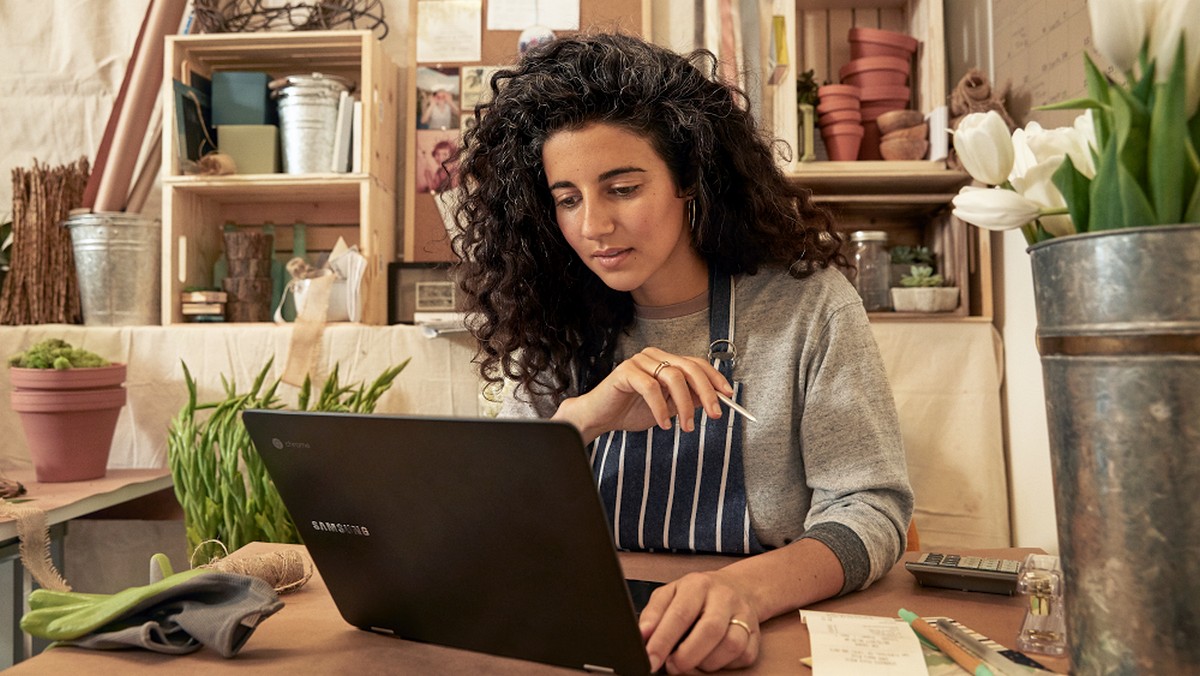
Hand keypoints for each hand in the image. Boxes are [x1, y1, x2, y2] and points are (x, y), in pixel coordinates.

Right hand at [553, 348, 732, 442]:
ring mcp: (639, 361)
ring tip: (686, 427)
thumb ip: (687, 400)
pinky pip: (650, 388)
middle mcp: (654, 356)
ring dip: (685, 406)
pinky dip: (660, 409)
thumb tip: (712, 400)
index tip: (728, 396)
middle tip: (715, 415)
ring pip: (673, 377)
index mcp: (665, 361)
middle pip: (690, 368)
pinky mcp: (626, 371)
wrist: (600, 418)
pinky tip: (663, 424)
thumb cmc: (631, 411)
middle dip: (707, 393)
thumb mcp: (668, 408)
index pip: (697, 363)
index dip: (715, 378)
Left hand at [638, 570, 761, 672]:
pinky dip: (725, 665)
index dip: (663, 640)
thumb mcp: (669, 594)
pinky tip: (712, 657)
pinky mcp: (755, 634)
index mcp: (698, 585)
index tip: (650, 659)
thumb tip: (642, 636)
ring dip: (707, 662)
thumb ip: (653, 614)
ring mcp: (743, 615)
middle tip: (672, 666)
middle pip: (710, 630)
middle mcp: (724, 597)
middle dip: (686, 656)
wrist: (736, 588)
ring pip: (731, 645)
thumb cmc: (696, 595)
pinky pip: (744, 656)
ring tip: (692, 661)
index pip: (680, 614)